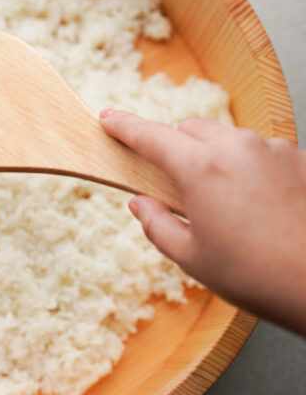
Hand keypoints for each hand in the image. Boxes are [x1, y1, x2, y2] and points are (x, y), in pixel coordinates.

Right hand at [100, 110, 305, 334]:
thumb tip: (141, 203)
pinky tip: (256, 205)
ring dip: (214, 158)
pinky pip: (259, 151)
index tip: (108, 119)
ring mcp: (272, 149)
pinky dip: (247, 167)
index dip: (124, 126)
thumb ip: (156, 224)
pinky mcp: (298, 159)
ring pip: (227, 139)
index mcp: (201, 169)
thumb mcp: (190, 257)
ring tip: (224, 204)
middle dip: (176, 151)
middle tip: (178, 188)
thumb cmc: (255, 275)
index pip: (150, 136)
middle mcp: (237, 147)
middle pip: (190, 130)